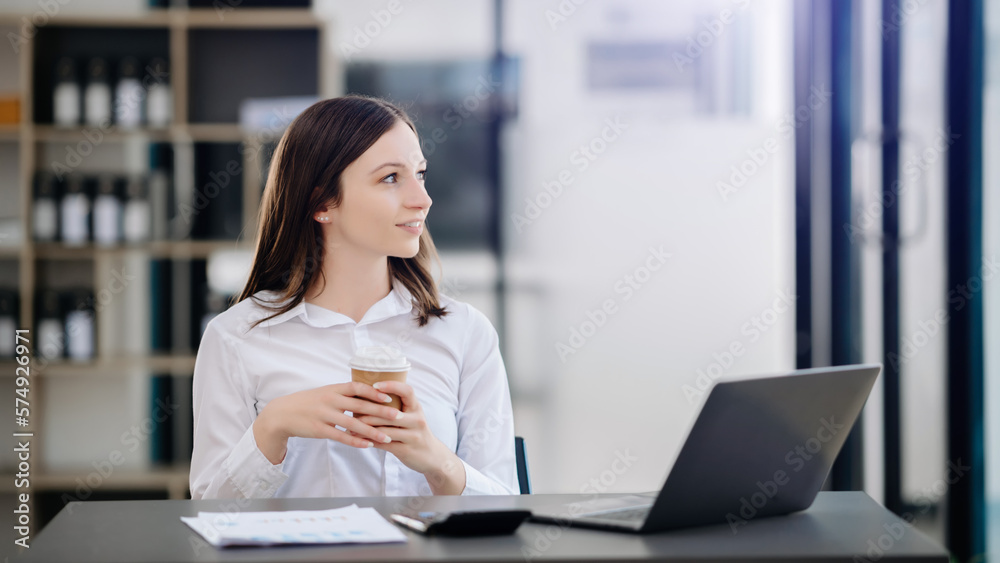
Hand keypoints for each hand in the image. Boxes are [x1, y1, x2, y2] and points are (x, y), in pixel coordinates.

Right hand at [253, 382, 403, 464]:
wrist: (282, 413)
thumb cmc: (308, 402)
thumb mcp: (325, 392)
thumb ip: (344, 393)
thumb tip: (366, 392)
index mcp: (334, 389)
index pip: (358, 387)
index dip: (374, 392)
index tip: (389, 397)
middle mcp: (331, 400)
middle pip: (360, 406)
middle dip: (381, 412)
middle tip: (398, 416)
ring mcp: (324, 415)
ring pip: (353, 424)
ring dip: (372, 431)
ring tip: (387, 437)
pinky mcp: (319, 430)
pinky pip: (341, 436)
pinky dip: (355, 441)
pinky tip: (368, 445)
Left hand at [350, 381, 466, 494]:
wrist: (431, 456)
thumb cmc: (415, 432)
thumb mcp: (411, 416)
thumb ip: (396, 407)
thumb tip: (368, 395)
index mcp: (416, 407)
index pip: (407, 391)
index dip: (392, 386)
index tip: (375, 385)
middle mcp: (417, 420)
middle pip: (391, 413)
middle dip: (369, 411)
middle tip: (352, 409)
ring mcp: (413, 436)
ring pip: (385, 430)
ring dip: (366, 428)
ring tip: (350, 426)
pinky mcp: (407, 450)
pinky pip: (385, 444)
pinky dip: (370, 441)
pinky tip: (360, 439)